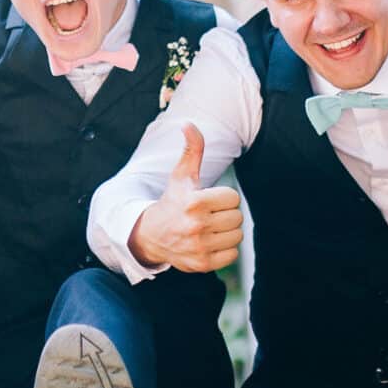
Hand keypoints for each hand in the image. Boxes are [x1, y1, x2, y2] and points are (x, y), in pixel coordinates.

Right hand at [125, 124, 243, 273]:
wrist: (151, 235)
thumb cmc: (172, 201)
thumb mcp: (181, 175)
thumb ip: (192, 149)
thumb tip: (188, 124)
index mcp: (194, 202)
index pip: (233, 198)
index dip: (223, 197)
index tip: (209, 200)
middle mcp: (197, 226)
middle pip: (237, 218)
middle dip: (225, 214)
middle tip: (209, 215)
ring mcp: (199, 247)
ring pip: (237, 236)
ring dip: (227, 232)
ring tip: (210, 228)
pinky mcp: (202, 264)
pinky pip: (232, 255)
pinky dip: (225, 249)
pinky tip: (210, 242)